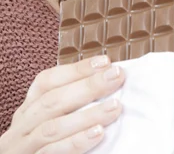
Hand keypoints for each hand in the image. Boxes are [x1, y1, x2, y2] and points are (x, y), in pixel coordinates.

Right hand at [0, 55, 124, 152]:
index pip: (47, 81)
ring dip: (87, 115)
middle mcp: (22, 125)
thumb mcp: (52, 121)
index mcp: (27, 108)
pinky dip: (76, 141)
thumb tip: (107, 81)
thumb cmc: (48, 145)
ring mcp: (24, 147)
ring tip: (115, 107)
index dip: (76, 70)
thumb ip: (72, 104)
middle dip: (88, 86)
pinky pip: (53, 151)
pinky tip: (98, 133)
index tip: (105, 62)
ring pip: (53, 126)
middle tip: (116, 77)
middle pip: (53, 100)